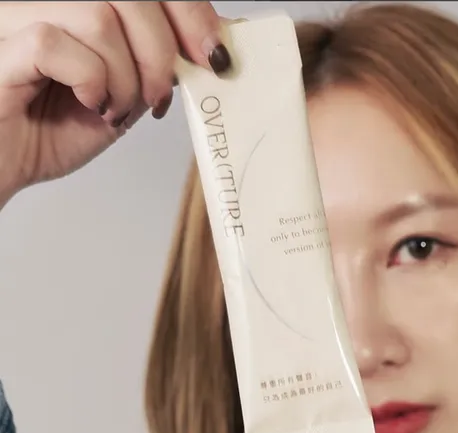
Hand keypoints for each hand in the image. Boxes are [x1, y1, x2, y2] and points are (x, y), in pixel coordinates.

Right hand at [0, 0, 226, 204]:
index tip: (212, 54)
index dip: (186, 10)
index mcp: (75, 5)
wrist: (0, 167)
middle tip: (158, 97)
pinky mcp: (4, 47)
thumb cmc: (44, 133)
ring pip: (98, 15)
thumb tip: (206, 48)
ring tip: (114, 109)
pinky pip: (57, 43)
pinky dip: (89, 81)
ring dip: (124, 76)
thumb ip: (152, 66)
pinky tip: (88, 104)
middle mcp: (47, 0)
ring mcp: (20, 15)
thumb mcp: (117, 97)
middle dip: (161, 49)